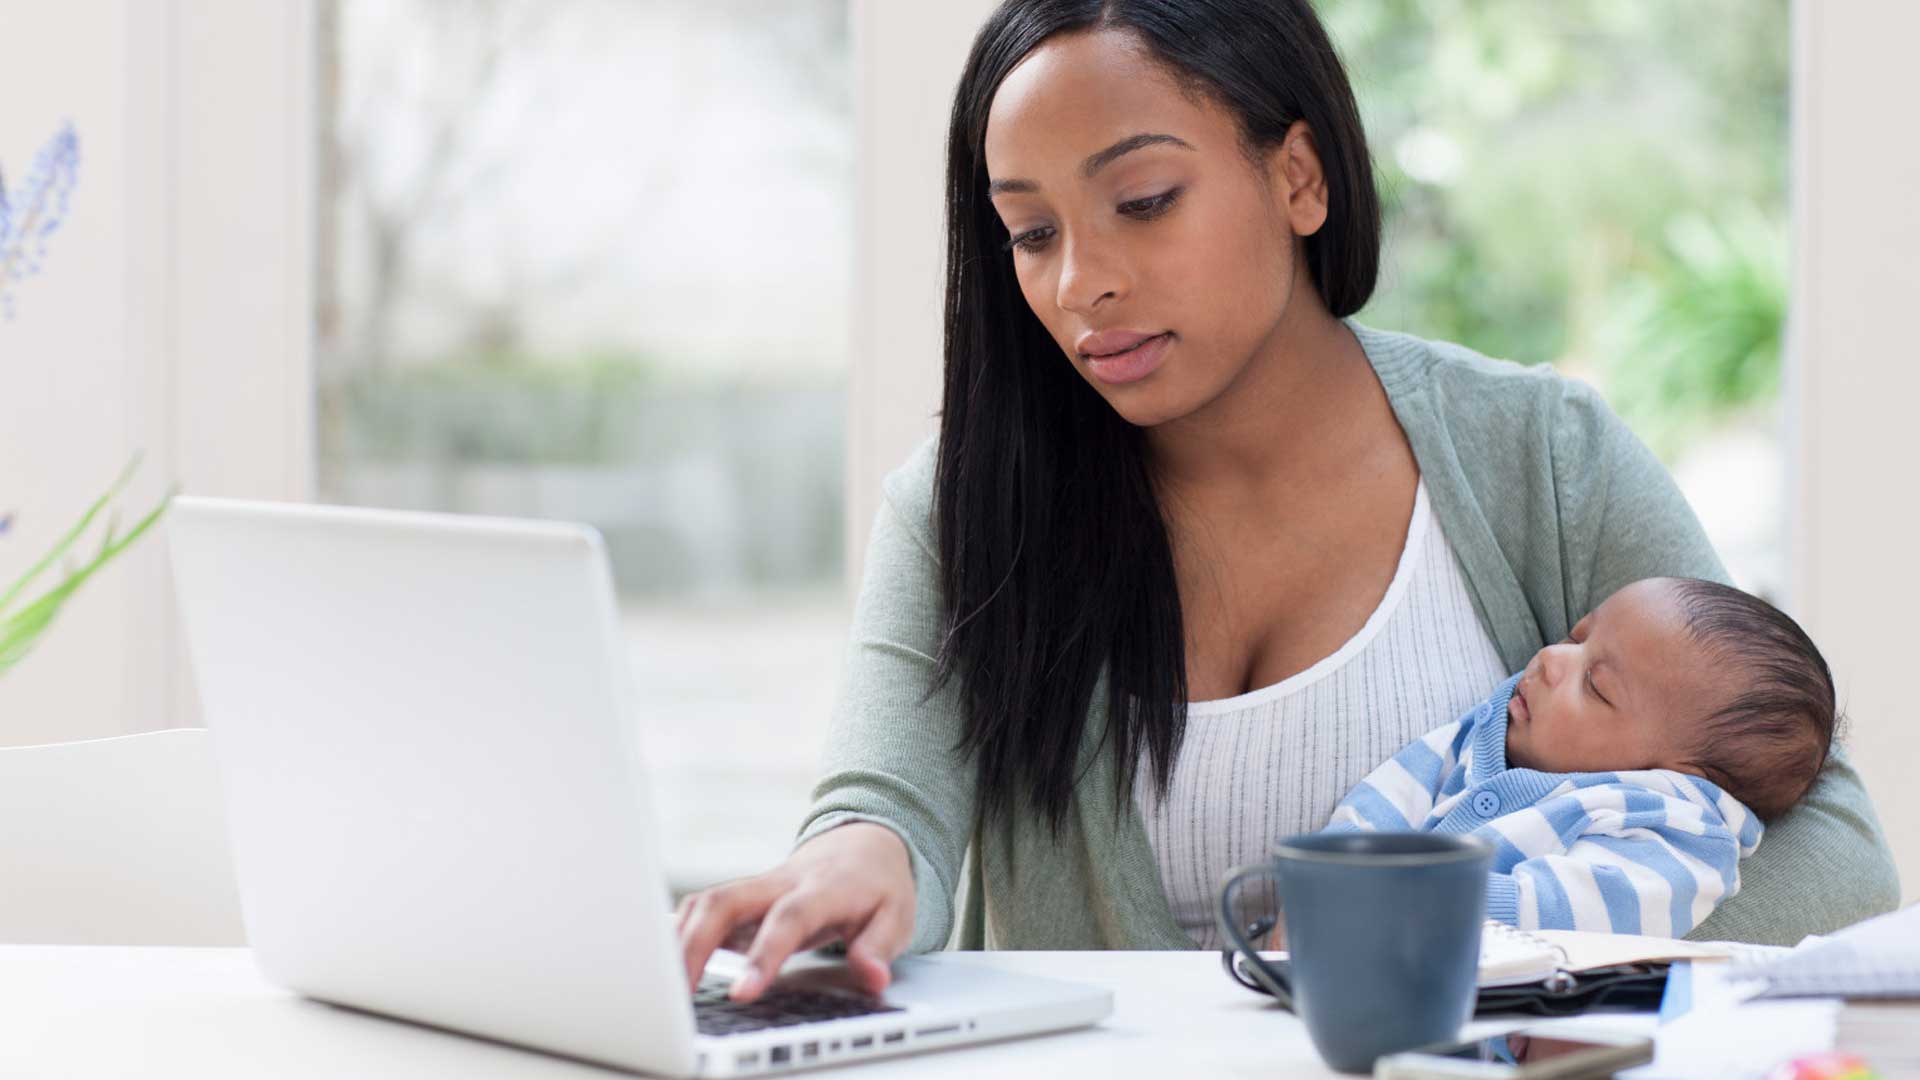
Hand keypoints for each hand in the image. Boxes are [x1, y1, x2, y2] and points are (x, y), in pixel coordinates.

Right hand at [675, 822, 914, 1002]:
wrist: (863, 844)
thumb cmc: (878, 885)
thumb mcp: (897, 916)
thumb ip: (879, 947)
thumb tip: (873, 976)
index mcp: (822, 888)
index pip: (788, 919)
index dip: (763, 955)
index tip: (742, 993)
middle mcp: (781, 883)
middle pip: (726, 902)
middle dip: (695, 945)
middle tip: (679, 994)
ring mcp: (756, 887)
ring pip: (706, 902)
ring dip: (679, 941)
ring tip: (667, 989)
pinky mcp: (742, 897)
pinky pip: (702, 908)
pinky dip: (679, 933)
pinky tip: (669, 965)